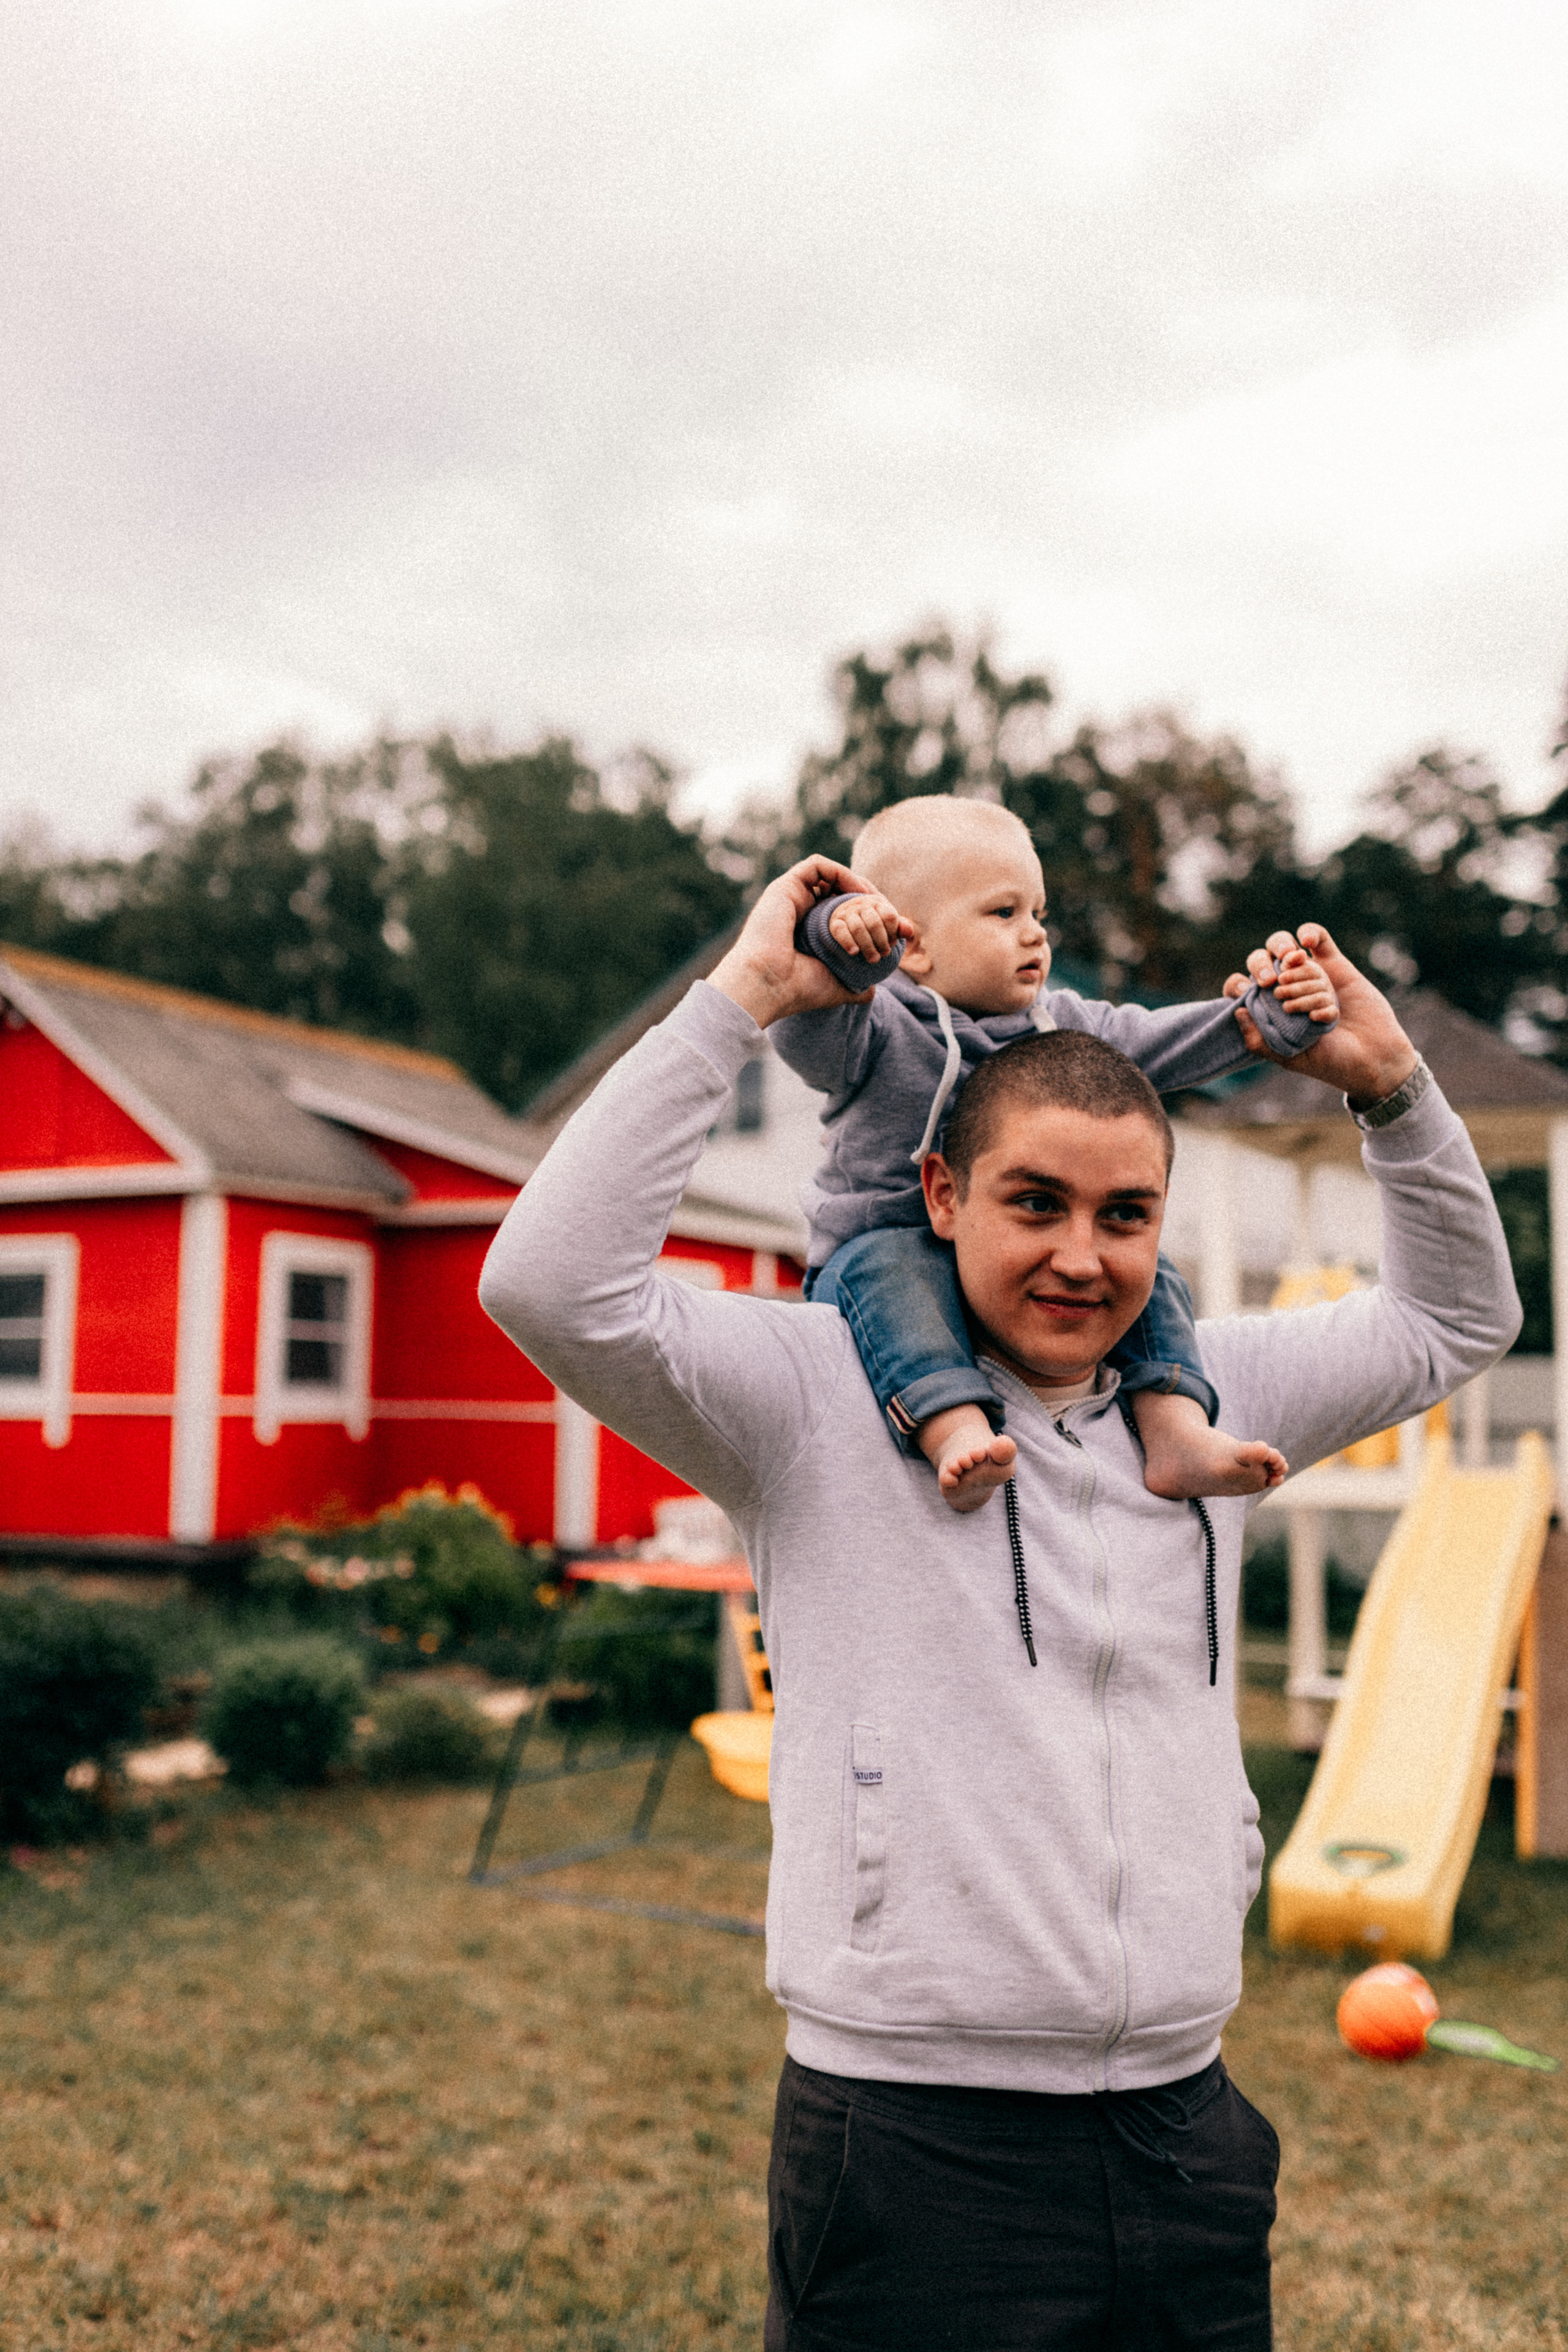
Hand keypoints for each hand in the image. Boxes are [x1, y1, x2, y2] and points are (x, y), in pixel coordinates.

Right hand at [709, 856, 908, 1028]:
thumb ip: (854, 989)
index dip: (863, 911)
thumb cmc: (797, 989)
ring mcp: (789, 897)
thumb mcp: (835, 987)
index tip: (885, 922)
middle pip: (836, 890)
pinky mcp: (784, 886)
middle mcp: (796, 911)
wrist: (768, 984)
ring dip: (855, 882)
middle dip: (863, 895)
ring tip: (874, 899)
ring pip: (828, 875)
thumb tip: (870, 993)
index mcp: (805, 931)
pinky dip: (840, 872)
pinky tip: (856, 891)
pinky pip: (817, 865)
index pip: (838, 910)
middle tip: (884, 907)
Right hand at [829, 890, 903, 963]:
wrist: (847, 918)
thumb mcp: (887, 924)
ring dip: (868, 946)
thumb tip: (909, 932)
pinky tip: (854, 952)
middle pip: (874, 924)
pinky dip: (848, 942)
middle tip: (884, 955)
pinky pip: (840, 931)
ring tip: (874, 959)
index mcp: (878, 903)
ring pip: (858, 928)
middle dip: (881, 942)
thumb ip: (899, 928)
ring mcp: (847, 913)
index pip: (889, 916)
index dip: (893, 933)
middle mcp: (862, 905)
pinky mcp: (835, 922)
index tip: (893, 943)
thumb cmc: (873, 923)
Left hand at [1224, 926, 1417, 1104]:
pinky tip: (1306, 944)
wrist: (1372, 1057)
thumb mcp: (1288, 1058)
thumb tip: (1237, 1011)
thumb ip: (1258, 1041)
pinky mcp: (1335, 964)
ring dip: (1293, 969)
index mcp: (1270, 1009)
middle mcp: (1288, 989)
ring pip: (1290, 954)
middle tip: (1272, 984)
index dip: (1238, 984)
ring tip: (1299, 984)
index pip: (1242, 987)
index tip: (1246, 991)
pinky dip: (1309, 934)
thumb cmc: (1330, 1062)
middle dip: (1260, 967)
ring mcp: (1311, 975)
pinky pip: (1318, 939)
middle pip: (1262, 961)